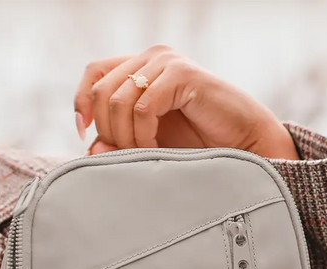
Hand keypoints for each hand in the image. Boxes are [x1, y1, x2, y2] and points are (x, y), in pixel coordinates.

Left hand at [74, 45, 298, 159]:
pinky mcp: (181, 75)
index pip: (94, 73)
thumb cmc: (200, 144)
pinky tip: (156, 148)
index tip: (85, 132)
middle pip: (101, 91)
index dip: (82, 101)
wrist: (244, 144)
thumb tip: (90, 145)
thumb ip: (121, 141)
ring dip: (125, 136)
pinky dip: (143, 135)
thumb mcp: (151, 142)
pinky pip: (142, 107)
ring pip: (117, 100)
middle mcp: (151, 58)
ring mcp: (166, 63)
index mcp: (141, 67)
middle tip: (125, 154)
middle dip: (107, 130)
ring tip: (145, 154)